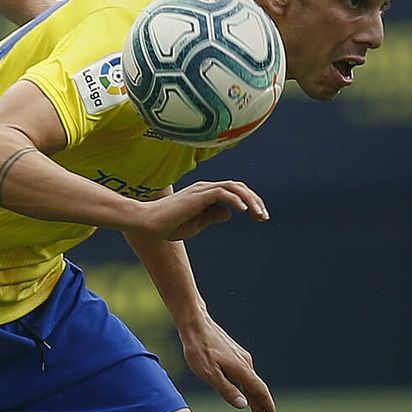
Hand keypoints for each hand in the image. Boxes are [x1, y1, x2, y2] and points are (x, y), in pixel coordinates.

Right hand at [135, 181, 267, 240]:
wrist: (147, 223)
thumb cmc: (168, 225)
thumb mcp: (196, 224)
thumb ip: (212, 217)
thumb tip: (229, 212)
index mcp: (204, 194)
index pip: (234, 191)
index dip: (250, 202)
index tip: (260, 217)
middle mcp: (204, 188)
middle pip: (237, 187)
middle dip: (255, 200)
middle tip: (265, 217)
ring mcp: (201, 190)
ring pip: (233, 187)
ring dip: (250, 200)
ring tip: (260, 214)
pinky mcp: (197, 195)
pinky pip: (222, 193)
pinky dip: (236, 200)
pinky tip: (245, 211)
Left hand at [179, 315, 275, 411]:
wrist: (195, 323)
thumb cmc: (199, 348)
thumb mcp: (209, 373)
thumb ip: (226, 389)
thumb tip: (244, 405)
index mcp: (241, 369)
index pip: (259, 391)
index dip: (266, 406)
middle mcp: (245, 363)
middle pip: (257, 389)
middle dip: (261, 408)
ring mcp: (240, 357)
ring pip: (251, 381)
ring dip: (255, 398)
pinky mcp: (234, 353)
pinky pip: (245, 374)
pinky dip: (248, 387)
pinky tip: (245, 391)